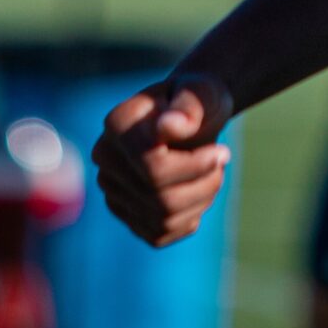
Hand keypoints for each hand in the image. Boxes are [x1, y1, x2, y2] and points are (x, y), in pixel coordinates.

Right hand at [92, 69, 234, 246]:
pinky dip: (189, 218)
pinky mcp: (125, 214)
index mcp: (118, 124)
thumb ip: (189, 106)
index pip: (153, 168)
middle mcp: (105, 158)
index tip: (223, 151)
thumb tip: (168, 126)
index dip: (197, 166)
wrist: (191, 118)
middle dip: (204, 184)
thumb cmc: (199, 100)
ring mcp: (111, 189)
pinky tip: (197, 193)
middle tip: (221, 161)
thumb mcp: (203, 93)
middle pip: (160, 197)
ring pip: (162, 219)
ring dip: (201, 200)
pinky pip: (160, 234)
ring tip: (212, 174)